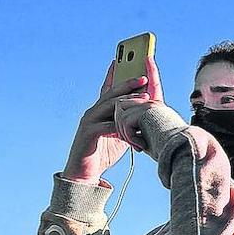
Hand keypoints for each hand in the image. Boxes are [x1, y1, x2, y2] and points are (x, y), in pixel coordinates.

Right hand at [63, 56, 164, 181]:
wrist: (85, 173)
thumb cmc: (104, 152)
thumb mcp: (121, 133)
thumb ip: (129, 121)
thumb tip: (147, 112)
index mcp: (100, 110)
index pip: (109, 89)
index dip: (116, 74)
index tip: (125, 61)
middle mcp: (93, 112)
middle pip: (111, 93)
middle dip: (128, 84)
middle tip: (144, 77)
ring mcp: (89, 121)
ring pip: (109, 106)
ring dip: (128, 102)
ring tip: (144, 98)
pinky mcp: (88, 133)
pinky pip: (107, 126)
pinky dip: (121, 125)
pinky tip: (133, 125)